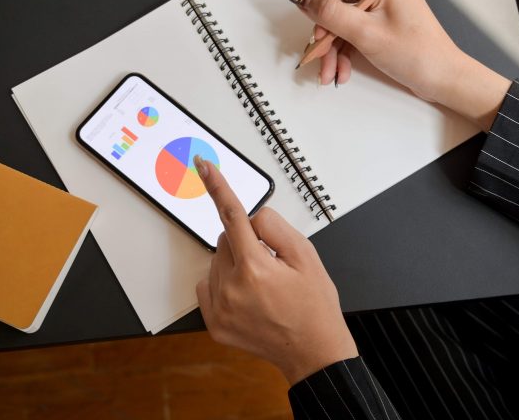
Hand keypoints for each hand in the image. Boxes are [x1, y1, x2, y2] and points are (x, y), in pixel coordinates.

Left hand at [193, 155, 356, 384]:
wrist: (313, 351)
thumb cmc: (314, 305)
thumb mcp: (307, 256)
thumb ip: (275, 229)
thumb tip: (252, 218)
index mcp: (255, 268)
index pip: (232, 216)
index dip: (218, 187)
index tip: (204, 167)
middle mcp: (232, 288)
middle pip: (226, 239)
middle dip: (245, 242)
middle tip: (272, 263)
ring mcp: (220, 309)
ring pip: (217, 262)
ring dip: (235, 264)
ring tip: (264, 286)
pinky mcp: (215, 324)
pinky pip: (207, 286)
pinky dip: (223, 284)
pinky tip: (248, 296)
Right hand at [295, 0, 510, 132]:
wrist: (443, 80)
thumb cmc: (417, 54)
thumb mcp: (366, 33)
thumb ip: (330, 13)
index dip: (323, 5)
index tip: (321, 33)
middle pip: (335, 4)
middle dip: (326, 35)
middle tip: (320, 59)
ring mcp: (381, 9)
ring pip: (341, 23)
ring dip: (332, 49)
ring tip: (330, 74)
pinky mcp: (380, 27)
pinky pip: (352, 34)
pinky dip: (343, 53)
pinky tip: (341, 72)